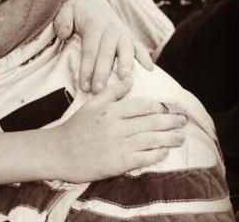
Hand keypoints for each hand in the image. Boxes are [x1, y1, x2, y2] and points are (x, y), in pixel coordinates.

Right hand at [49, 79, 185, 182]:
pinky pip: (143, 158)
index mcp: (110, 111)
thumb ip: (111, 92)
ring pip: (151, 140)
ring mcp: (118, 146)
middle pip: (151, 122)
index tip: (168, 109)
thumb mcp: (91, 105)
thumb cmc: (75, 128)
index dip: (159, 107)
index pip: (142, 105)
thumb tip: (129, 79)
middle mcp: (116, 127)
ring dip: (169, 139)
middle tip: (183, 122)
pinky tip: (163, 153)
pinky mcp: (118, 163)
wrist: (59, 152)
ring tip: (180, 138)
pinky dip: (156, 155)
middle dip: (171, 122)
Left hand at [54, 0, 153, 92]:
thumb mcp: (64, 11)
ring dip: (126, 66)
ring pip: (125, 50)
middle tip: (99, 90)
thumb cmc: (75, 12)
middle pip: (107, 53)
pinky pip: (138, 46)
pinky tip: (149, 69)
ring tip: (126, 81)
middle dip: (103, 73)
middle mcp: (110, 29)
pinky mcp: (129, 37)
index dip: (87, 68)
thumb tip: (64, 34)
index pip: (90, 50)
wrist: (90, 2)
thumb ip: (62, 22)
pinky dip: (145, 56)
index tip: (84, 86)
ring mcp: (122, 33)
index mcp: (94, 25)